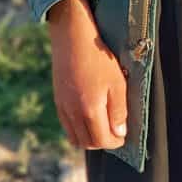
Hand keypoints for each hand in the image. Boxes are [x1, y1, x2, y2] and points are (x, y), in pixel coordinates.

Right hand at [47, 0, 128, 149]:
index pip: (102, 140)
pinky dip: (78, 129)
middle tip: (115, 132)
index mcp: (89, 110)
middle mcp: (73, 113)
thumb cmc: (99, 58)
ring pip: (75, 137)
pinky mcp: (58, 100)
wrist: (72, 38)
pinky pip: (67, 126)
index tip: (124, 136)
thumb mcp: (117, 82)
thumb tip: (119, 133)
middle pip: (87, 143)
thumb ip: (119, 110)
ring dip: (89, 138)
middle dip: (103, 142)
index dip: (115, 142)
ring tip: (102, 126)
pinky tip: (88, 117)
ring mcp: (63, 107)